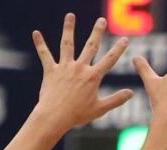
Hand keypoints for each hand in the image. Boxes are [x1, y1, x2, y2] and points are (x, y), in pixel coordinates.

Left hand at [31, 14, 132, 132]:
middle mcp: (79, 68)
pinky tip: (36, 33)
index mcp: (93, 77)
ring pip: (67, 44)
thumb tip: (131, 93)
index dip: (118, 49)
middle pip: (90, 46)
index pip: (109, 60)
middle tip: (101, 20)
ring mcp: (64, 67)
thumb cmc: (77, 115)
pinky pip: (45, 55)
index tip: (124, 40)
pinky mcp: (50, 70)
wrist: (55, 116)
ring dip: (69, 28)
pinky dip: (40, 44)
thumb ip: (116, 100)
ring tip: (70, 15)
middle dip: (97, 32)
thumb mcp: (100, 109)